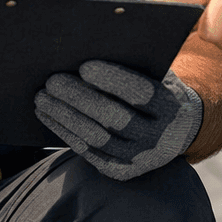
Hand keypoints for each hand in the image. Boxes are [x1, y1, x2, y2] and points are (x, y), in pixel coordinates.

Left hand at [34, 60, 202, 180]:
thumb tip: (88, 49)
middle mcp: (159, 138)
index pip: (142, 93)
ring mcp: (140, 159)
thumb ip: (133, 65)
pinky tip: (49, 116)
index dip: (113, 80)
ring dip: (64, 117)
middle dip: (79, 98)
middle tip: (52, 81)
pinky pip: (89, 152)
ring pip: (97, 138)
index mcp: (171, 107)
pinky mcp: (122, 171)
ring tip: (42, 98)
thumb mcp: (158, 75)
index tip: (84, 66)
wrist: (178, 130)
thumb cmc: (159, 90)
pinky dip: (65, 133)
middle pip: (115, 118)